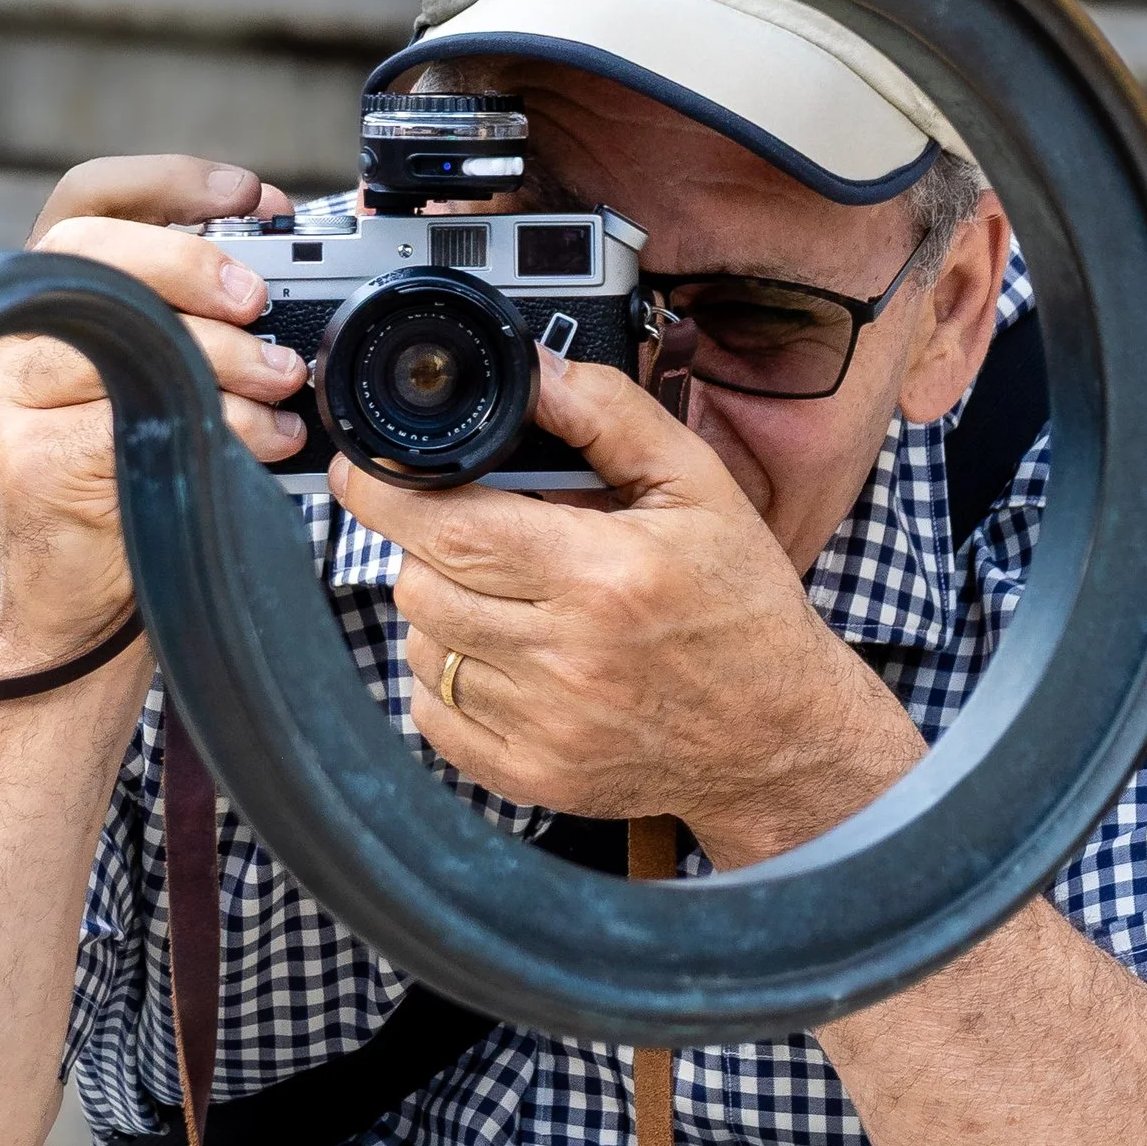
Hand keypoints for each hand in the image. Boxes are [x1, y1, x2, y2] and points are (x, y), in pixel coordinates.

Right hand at [0, 155, 306, 673]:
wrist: (71, 618)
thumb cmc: (126, 498)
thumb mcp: (155, 393)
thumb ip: (188, 330)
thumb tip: (283, 285)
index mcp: (40, 304)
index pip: (84, 202)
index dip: (167, 184)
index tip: (250, 194)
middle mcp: (8, 343)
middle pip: (92, 254)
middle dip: (190, 263)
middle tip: (260, 298)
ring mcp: (7, 403)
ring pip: (122, 340)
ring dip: (222, 356)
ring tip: (283, 380)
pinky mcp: (33, 464)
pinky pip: (135, 420)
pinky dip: (218, 427)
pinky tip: (266, 442)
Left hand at [339, 352, 924, 864]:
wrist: (779, 738)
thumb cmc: (742, 608)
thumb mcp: (698, 488)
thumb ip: (610, 417)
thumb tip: (532, 369)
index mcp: (604, 575)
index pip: (449, 526)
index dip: (386, 492)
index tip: (367, 472)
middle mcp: (566, 658)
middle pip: (420, 584)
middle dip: (427, 547)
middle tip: (476, 535)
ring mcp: (544, 727)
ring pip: (421, 648)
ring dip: (443, 612)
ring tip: (507, 600)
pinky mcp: (532, 776)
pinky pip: (434, 715)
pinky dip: (448, 680)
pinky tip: (504, 659)